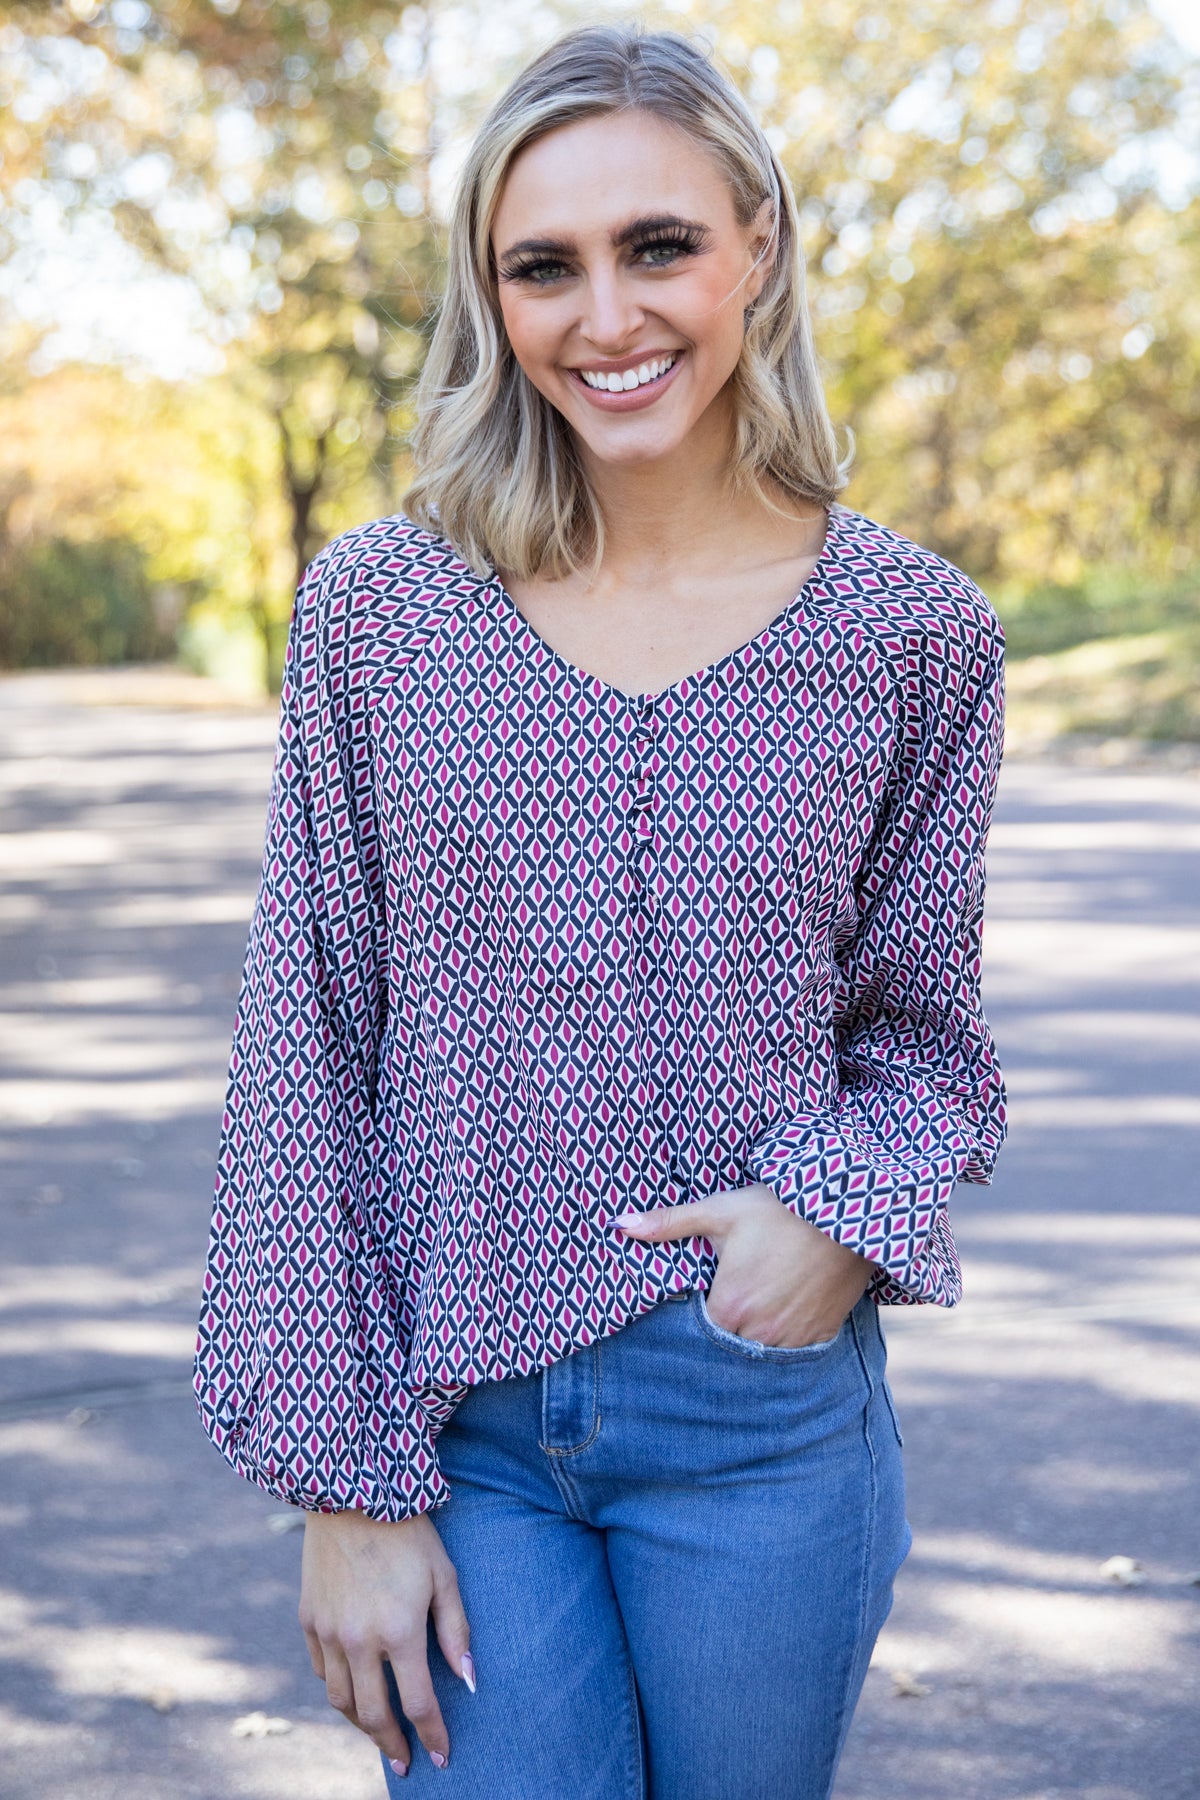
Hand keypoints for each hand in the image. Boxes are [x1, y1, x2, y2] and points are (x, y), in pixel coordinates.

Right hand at [299, 1507, 474, 1776]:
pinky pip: (319, 1669)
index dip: (432, 1736)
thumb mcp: (444, 1576)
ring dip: (361, 1724)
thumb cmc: (409, 1533)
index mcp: (399, 1632)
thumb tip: (470, 1681)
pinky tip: (351, 1688)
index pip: (419, 1704)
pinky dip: (336, 1687)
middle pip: (373, 1715)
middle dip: (392, 1746)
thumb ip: (456, 1632)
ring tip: (379, 1732)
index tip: (442, 1757)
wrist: (352, 1493)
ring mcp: (328, 1631)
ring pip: (339, 1699)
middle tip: (404, 1764)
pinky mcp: (308, 1618)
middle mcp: (358, 1640)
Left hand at [613, 1184, 873, 1347]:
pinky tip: (780, 1321)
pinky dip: (784, 1343)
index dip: (693, 1324)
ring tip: (751, 1318)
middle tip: (726, 1313)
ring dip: (752, 1342)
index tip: (697, 1308)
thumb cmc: (778, 1209)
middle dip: (722, 1336)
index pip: (696, 1336)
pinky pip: (795, 1355)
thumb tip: (620, 1223)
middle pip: (727, 1350)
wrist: (847, 1210)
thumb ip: (669, 1223)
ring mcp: (792, 1340)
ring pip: (761, 1357)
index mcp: (728, 1308)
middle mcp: (758, 1334)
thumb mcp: (720, 1211)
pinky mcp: (821, 1336)